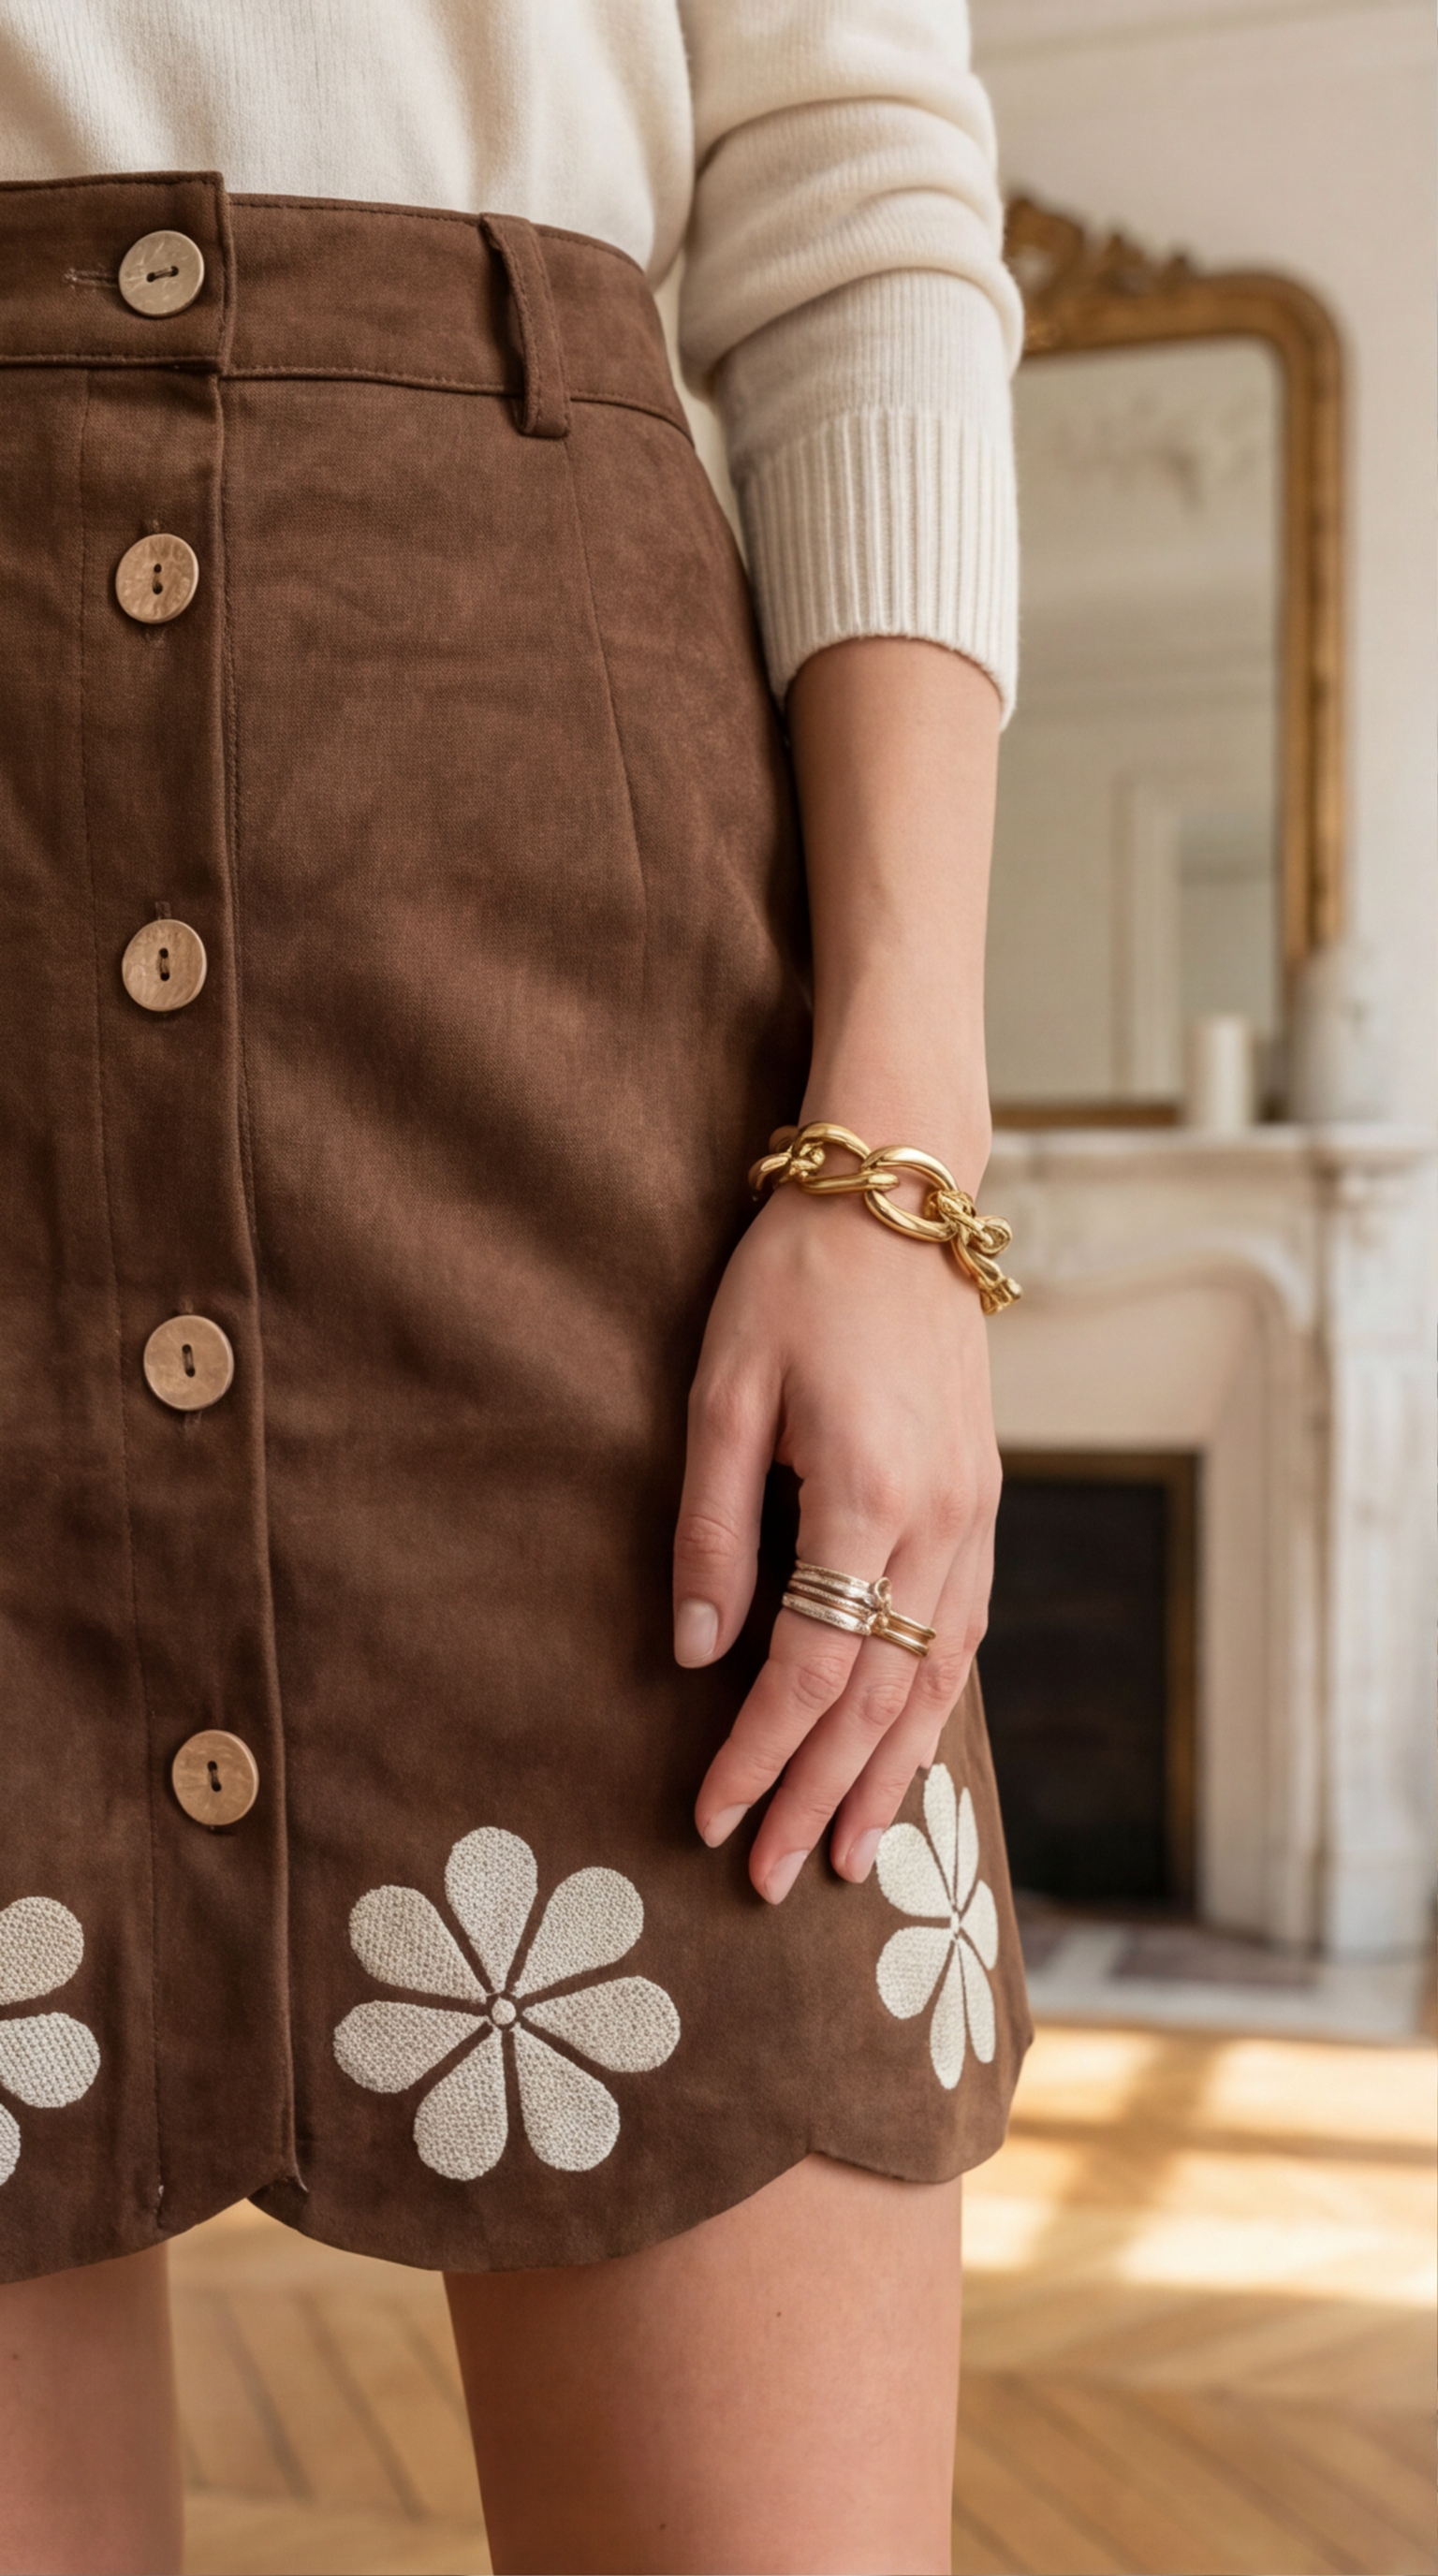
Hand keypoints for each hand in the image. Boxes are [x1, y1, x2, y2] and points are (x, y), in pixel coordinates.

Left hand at [673, 1181, 999, 1902]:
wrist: (902, 1202)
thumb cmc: (793, 1284)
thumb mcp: (722, 1391)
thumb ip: (711, 1529)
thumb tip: (694, 1653)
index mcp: (865, 1497)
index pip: (810, 1668)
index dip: (759, 1755)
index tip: (712, 1819)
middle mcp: (937, 1523)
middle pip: (878, 1698)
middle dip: (820, 1795)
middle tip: (775, 1880)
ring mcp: (972, 1515)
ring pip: (936, 1679)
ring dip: (890, 1774)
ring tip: (852, 1854)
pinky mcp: (982, 1500)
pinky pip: (963, 1632)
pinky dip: (934, 1707)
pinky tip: (908, 1748)